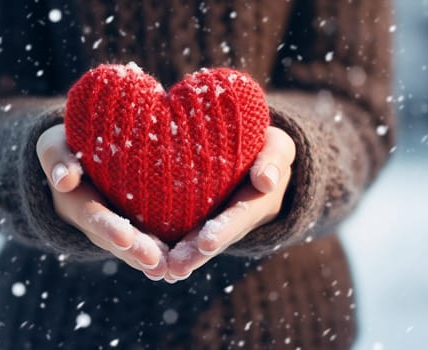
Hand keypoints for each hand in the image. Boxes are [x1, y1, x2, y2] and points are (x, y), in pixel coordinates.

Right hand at [36, 124, 168, 280]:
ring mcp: (116, 230)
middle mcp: (97, 224)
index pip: (93, 216)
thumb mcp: (53, 146)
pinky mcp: (135, 228)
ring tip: (174, 270)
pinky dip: (165, 254)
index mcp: (77, 203)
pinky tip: (184, 264)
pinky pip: (150, 243)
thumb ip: (56, 159)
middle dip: (136, 251)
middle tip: (156, 261)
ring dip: (153, 260)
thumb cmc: (68, 146)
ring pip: (134, 249)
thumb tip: (64, 180)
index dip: (107, 226)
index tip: (125, 236)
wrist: (79, 159)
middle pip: (117, 240)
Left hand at [164, 126, 295, 282]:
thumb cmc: (266, 147)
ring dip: (183, 257)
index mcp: (259, 202)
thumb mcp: (278, 148)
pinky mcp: (202, 220)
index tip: (206, 243)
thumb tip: (265, 181)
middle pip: (217, 238)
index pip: (241, 215)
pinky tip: (150, 259)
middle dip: (197, 254)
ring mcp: (221, 224)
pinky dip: (170, 246)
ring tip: (163, 270)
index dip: (225, 229)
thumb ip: (274, 160)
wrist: (256, 158)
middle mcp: (239, 220)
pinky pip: (187, 234)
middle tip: (177, 267)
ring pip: (201, 242)